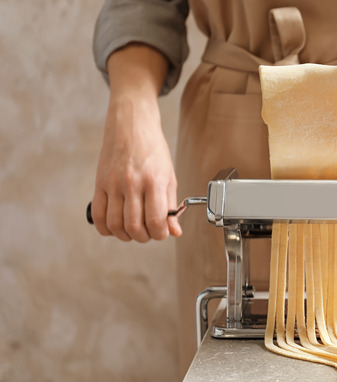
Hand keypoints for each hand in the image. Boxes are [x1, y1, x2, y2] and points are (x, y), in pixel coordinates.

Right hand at [90, 44, 180, 241]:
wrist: (130, 125)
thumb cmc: (152, 149)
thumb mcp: (169, 176)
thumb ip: (171, 205)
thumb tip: (174, 231)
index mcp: (154, 181)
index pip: (156, 220)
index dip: (160, 234)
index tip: (162, 232)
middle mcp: (132, 183)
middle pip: (134, 226)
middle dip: (144, 237)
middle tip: (149, 233)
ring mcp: (113, 184)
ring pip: (116, 225)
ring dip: (126, 235)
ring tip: (134, 231)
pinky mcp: (99, 184)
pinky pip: (98, 215)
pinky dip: (106, 228)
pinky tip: (116, 227)